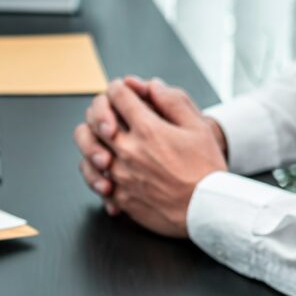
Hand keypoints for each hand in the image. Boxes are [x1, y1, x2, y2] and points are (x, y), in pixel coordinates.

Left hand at [73, 77, 227, 236]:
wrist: (208, 210)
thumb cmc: (206, 170)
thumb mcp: (198, 127)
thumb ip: (173, 102)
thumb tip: (152, 86)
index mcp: (148, 130)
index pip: (117, 96)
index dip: (118, 88)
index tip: (121, 91)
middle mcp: (128, 151)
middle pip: (93, 120)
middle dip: (99, 110)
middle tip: (109, 113)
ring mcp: (120, 175)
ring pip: (87, 150)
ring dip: (91, 141)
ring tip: (103, 140)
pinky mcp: (119, 196)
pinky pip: (94, 179)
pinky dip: (96, 171)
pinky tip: (107, 168)